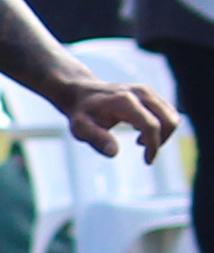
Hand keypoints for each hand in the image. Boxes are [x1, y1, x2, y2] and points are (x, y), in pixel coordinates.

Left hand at [61, 79, 178, 163]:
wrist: (81, 94)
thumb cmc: (82, 114)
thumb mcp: (81, 128)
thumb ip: (96, 139)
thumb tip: (113, 152)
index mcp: (124, 101)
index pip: (151, 126)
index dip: (153, 146)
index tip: (147, 161)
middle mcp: (139, 93)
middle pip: (169, 121)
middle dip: (161, 140)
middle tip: (141, 147)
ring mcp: (146, 91)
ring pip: (172, 117)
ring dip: (163, 134)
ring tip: (139, 139)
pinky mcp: (150, 93)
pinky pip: (168, 113)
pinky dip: (162, 126)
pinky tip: (140, 131)